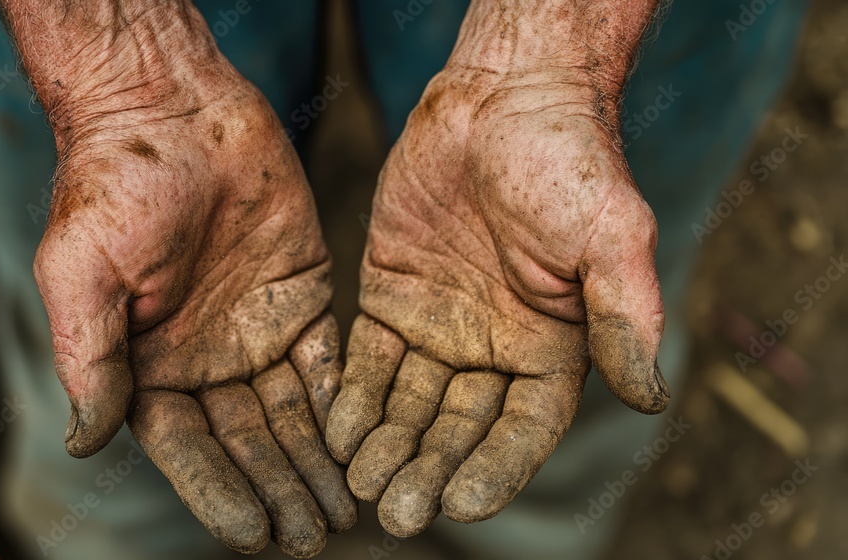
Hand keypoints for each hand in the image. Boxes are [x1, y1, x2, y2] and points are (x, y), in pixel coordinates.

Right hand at [13, 3, 354, 555]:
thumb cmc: (111, 184)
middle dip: (280, 489)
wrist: (169, 108)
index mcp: (149, 365)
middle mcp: (207, 359)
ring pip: (293, 412)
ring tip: (346, 510)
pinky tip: (365, 441)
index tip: (252, 534)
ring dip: (317, 462)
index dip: (218, 491)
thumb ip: (88, 358)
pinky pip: (328, 358)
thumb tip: (85, 443)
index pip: (188, 447)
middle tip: (314, 538)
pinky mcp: (302, 295)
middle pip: (249, 441)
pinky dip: (343, 401)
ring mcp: (257, 329)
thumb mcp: (81, 272)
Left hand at [326, 12, 667, 535]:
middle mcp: (493, 349)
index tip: (462, 503)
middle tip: (395, 511)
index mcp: (552, 348)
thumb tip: (650, 400)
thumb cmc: (568, 160)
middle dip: (428, 469)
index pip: (523, 428)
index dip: (495, 467)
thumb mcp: (612, 235)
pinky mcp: (390, 299)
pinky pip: (369, 360)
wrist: (501, 98)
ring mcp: (439, 328)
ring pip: (409, 404)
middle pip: (458, 428)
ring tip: (359, 482)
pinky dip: (353, 396)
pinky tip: (335, 429)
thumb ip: (626, 316)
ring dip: (385, 445)